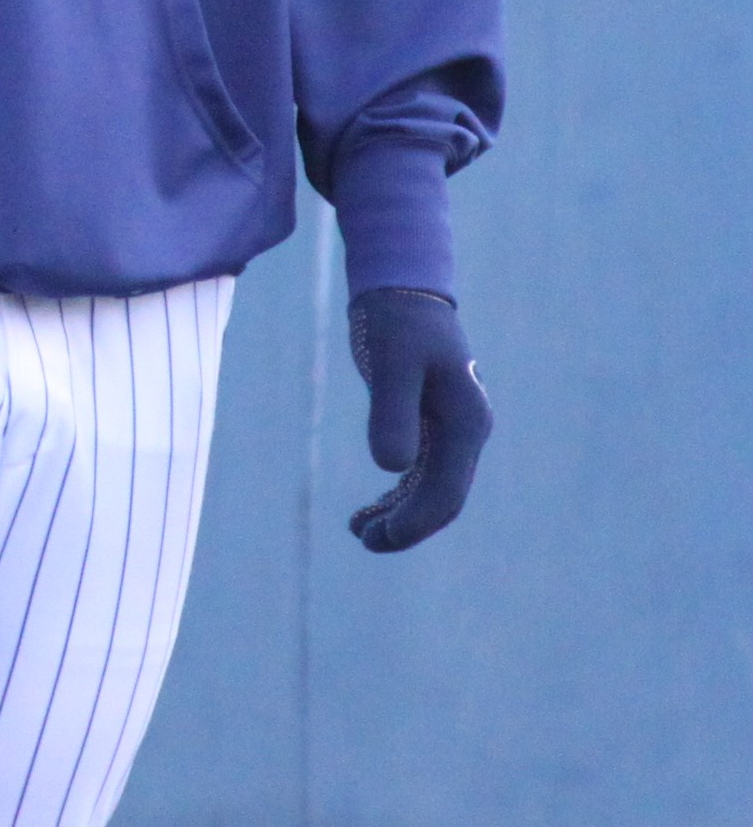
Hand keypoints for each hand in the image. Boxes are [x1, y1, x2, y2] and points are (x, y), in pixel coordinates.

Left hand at [347, 288, 490, 553]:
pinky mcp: (431, 423)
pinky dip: (398, 495)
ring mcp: (451, 429)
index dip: (414, 523)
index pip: (447, 492)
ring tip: (359, 530)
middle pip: (443, 499)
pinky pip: (422, 473)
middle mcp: (466, 431)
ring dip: (400, 515)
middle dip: (406, 527)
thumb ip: (392, 411)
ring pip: (433, 491)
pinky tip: (370, 509)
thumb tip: (391, 468)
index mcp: (466, 422)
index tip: (376, 535)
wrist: (403, 287)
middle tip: (361, 539)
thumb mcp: (391, 362)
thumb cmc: (396, 320)